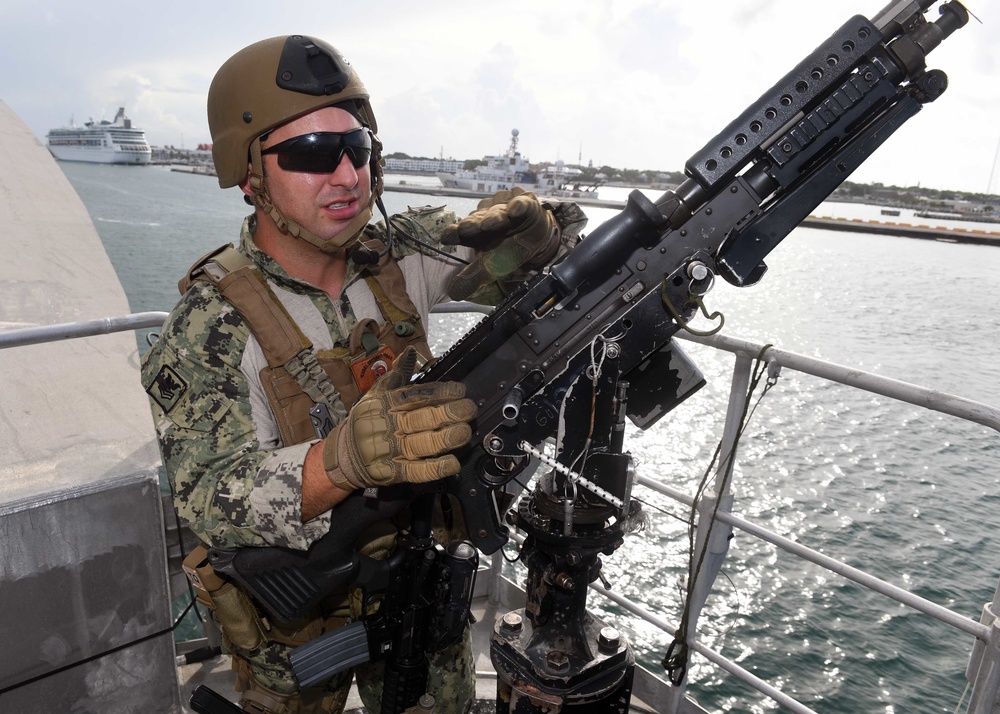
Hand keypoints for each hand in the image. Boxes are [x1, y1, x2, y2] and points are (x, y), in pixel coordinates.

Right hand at [322, 347, 475, 488]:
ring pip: (424, 443)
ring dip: (448, 438)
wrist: (342, 456)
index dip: (441, 393)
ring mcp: (391, 450)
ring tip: (465, 432)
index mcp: (386, 404)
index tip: (460, 390)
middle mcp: (390, 425)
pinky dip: (437, 468)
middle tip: (469, 410)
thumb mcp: (375, 394)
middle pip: (424, 418)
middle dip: (451, 413)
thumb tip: (410, 352)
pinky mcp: (393, 473)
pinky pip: (418, 471)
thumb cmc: (365, 421)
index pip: (417, 395)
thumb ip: (397, 374)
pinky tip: (453, 463)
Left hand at [441, 187, 558, 300]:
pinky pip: (521, 202)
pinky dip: (518, 205)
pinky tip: (515, 209)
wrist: (537, 238)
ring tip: (490, 223)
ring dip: (494, 216)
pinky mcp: (524, 202)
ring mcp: (504, 208)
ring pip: (497, 210)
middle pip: (477, 219)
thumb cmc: (509, 249)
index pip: (459, 231)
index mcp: (474, 232)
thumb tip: (453, 294)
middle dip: (472, 224)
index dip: (453, 233)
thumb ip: (472, 279)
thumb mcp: (491, 268)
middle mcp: (485, 216)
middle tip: (467, 229)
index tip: (447, 237)